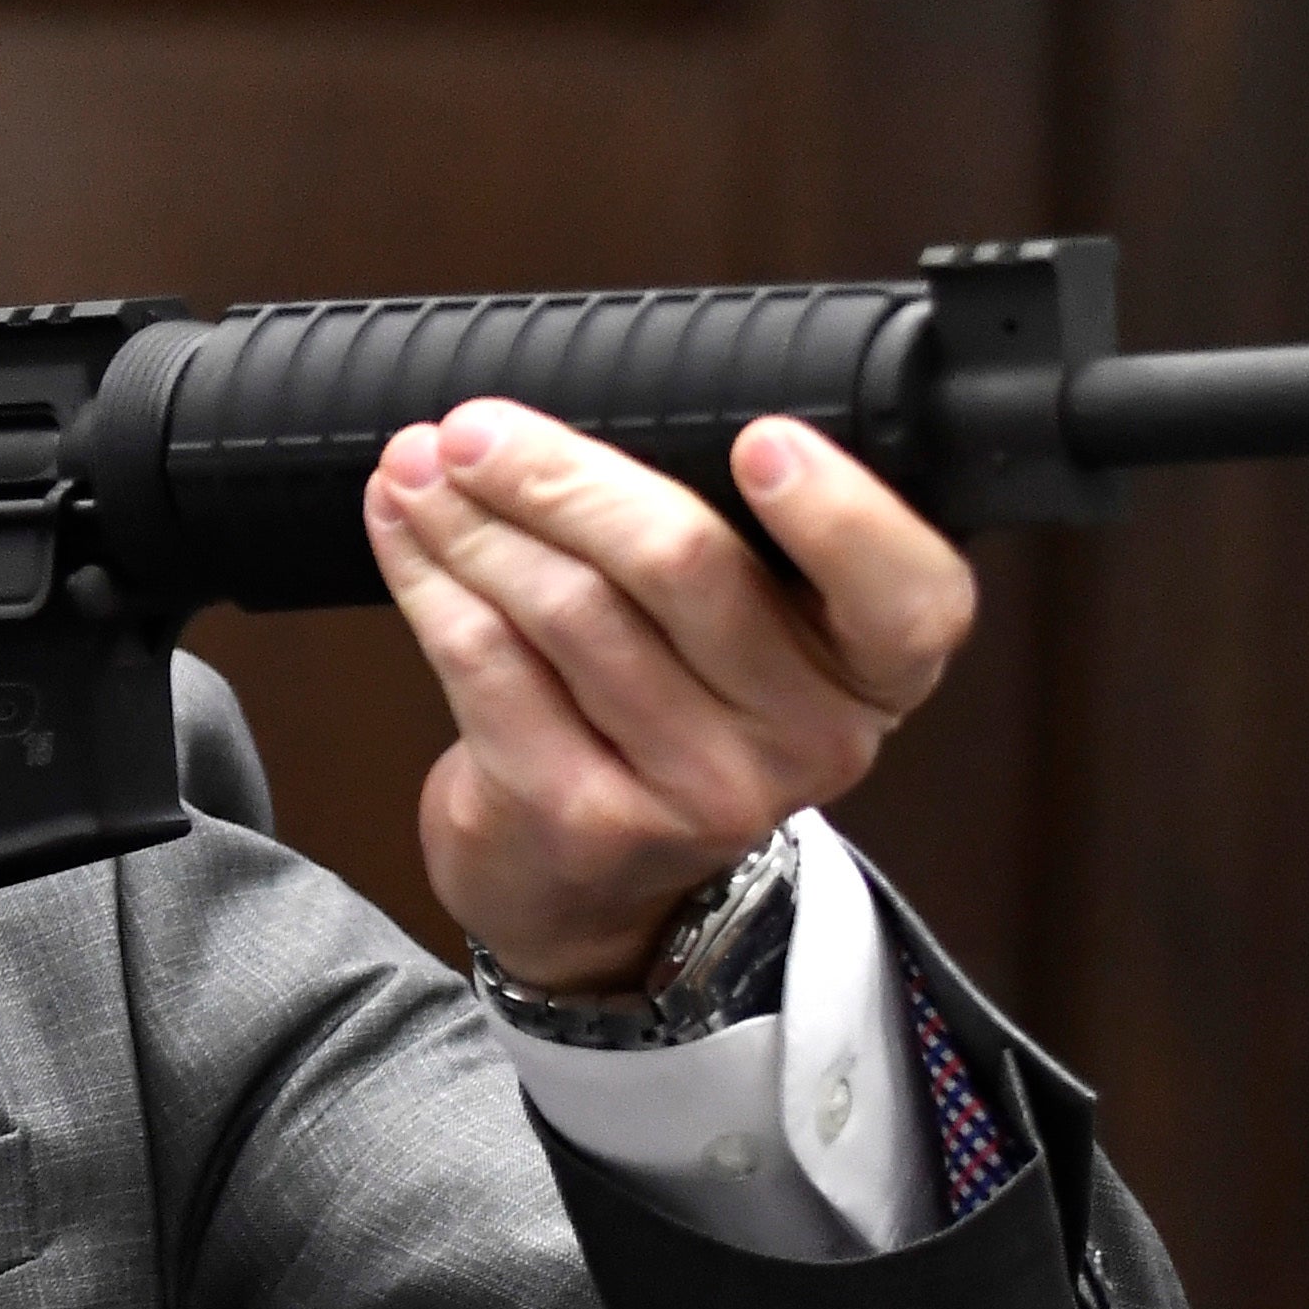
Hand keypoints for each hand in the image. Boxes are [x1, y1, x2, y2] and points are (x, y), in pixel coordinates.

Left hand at [363, 404, 973, 997]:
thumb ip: (722, 536)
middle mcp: (806, 739)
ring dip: (472, 519)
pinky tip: (402, 530)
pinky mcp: (581, 815)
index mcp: (871, 672)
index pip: (906, 597)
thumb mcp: (745, 640)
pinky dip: (429, 578)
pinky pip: (487, 661)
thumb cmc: (669, 716)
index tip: (760, 436)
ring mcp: (694, 790)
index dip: (842, 515)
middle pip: (682, 564)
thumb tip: (574, 415)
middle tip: (476, 429)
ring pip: (565, 605)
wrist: (591, 892)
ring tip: (420, 466)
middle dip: (559, 474)